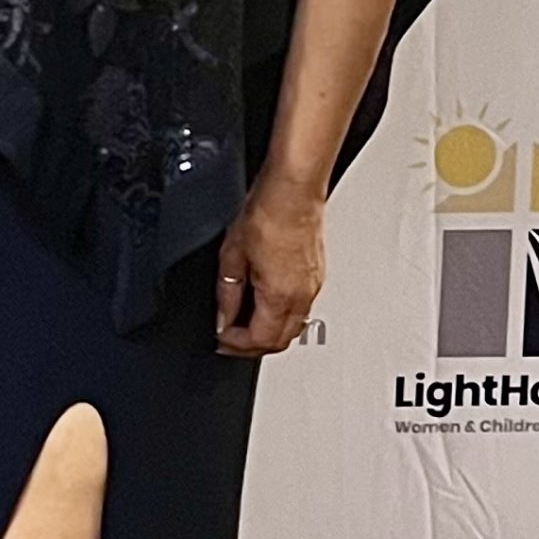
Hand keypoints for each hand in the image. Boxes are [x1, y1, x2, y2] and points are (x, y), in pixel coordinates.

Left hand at [216, 172, 326, 357]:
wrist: (294, 192)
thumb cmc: (267, 214)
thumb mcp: (232, 256)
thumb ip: (226, 293)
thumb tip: (222, 317)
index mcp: (281, 295)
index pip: (260, 340)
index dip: (236, 345)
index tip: (220, 340)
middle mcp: (303, 296)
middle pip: (281, 341)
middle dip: (253, 346)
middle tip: (230, 339)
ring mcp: (314, 286)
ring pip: (294, 328)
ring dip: (269, 333)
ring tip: (243, 324)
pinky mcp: (318, 275)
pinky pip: (302, 309)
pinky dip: (282, 316)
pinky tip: (264, 305)